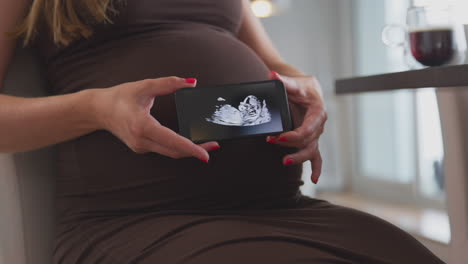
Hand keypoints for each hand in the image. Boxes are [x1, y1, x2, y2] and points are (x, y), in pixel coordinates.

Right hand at [92, 76, 219, 161]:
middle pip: (175, 151)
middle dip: (196, 150)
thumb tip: (191, 82)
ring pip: (170, 153)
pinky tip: (188, 141)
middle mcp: (141, 141)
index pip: (172, 141)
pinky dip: (178, 147)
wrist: (98, 110)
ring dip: (188, 150)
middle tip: (215, 145)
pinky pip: (164, 150)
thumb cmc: (119, 97)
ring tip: (206, 144)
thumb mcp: (144, 86)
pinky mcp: (141, 147)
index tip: (206, 154)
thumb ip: (169, 83)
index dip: (191, 148)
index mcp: (142, 126)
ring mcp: (141, 147)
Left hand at [266, 71, 326, 183]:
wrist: (308, 89)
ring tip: (285, 161)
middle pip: (308, 141)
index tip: (279, 137)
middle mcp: (319, 125)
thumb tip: (272, 75)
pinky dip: (317, 168)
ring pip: (311, 150)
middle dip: (291, 145)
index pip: (308, 128)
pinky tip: (314, 179)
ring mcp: (316, 134)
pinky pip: (317, 156)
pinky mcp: (311, 139)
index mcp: (318, 112)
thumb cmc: (303, 87)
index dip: (294, 135)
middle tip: (273, 143)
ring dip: (299, 157)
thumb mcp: (294, 82)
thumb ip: (283, 80)